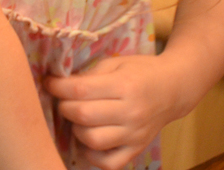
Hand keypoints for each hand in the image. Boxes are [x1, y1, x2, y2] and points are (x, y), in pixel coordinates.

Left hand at [45, 55, 179, 169]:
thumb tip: (59, 85)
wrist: (175, 88)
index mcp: (124, 85)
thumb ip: (89, 76)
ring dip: (76, 130)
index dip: (57, 86)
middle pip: (82, 115)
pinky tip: (89, 139)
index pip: (79, 90)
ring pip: (93, 140)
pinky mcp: (138, 149)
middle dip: (64, 106)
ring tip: (78, 119)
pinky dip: (93, 155)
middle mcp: (131, 112)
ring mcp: (135, 134)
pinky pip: (110, 162)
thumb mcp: (115, 63)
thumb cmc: (140, 71)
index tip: (49, 82)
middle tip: (63, 100)